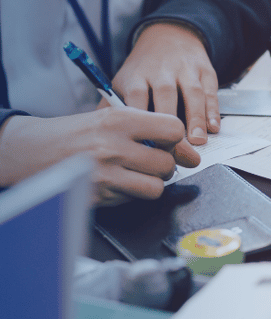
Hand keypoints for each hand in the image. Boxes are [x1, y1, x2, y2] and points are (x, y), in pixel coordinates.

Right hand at [0, 107, 199, 205]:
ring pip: (156, 187)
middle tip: (149, 160)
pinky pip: (133, 200)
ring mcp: (105, 174)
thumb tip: (189, 152)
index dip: (175, 139)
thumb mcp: (110, 118)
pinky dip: (130, 194)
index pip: (173, 129)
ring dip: (151, 183)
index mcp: (118, 120)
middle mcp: (113, 146)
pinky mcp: (98, 197)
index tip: (168, 142)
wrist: (32, 151)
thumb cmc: (77, 133)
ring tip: (136, 174)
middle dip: (163, 165)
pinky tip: (116, 183)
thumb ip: (149, 130)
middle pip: (167, 163)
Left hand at [113, 21, 220, 144]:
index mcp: (137, 76)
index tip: (145, 146)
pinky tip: (213, 127)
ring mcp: (186, 70)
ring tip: (197, 142)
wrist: (169, 35)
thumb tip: (98, 134)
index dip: (143, 122)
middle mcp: (161, 71)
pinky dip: (213, 111)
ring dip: (196, 119)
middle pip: (166, 96)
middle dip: (170, 124)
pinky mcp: (205, 71)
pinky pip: (210, 92)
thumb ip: (110, 106)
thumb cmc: (144, 69)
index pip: (138, 99)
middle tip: (173, 149)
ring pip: (192, 94)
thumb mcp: (123, 81)